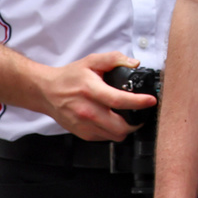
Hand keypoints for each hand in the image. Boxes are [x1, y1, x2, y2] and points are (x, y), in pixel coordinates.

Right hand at [37, 52, 154, 141]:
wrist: (47, 92)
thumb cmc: (70, 77)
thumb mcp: (92, 61)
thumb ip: (114, 58)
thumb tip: (134, 64)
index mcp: (90, 90)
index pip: (118, 100)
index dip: (138, 102)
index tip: (151, 101)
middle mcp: (86, 110)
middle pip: (119, 126)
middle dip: (136, 121)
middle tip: (142, 113)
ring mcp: (83, 125)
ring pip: (114, 136)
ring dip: (126, 129)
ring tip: (129, 118)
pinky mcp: (81, 133)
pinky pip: (105, 138)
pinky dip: (113, 132)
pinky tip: (114, 121)